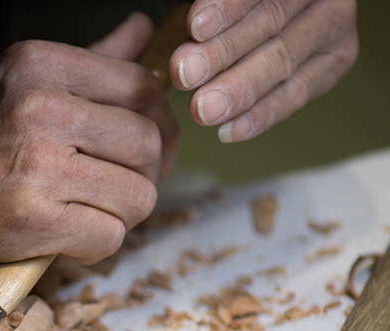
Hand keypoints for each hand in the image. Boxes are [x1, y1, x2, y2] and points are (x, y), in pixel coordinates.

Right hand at [0, 13, 178, 275]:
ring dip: (121, 213)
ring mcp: (37, 167)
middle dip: (144, 173)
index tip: (141, 148)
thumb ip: (83, 64)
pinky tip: (67, 238)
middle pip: (146, 144)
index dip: (155, 124)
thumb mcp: (9, 83)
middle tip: (119, 187)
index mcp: (38, 65)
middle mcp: (42, 109)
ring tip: (88, 214)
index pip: (139, 87)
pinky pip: (107, 236)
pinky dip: (95, 245)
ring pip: (136, 196)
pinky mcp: (32, 222)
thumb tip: (144, 33)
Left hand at [170, 0, 357, 141]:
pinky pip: (296, 93)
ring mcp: (330, 25)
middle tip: (185, 75)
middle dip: (223, 52)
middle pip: (270, 21)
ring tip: (202, 109)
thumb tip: (186, 25)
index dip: (228, 7)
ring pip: (283, 60)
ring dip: (239, 90)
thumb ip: (196, 3)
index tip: (194, 28)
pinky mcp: (332, 61)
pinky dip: (261, 114)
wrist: (245, 15)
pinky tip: (229, 130)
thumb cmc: (219, 6)